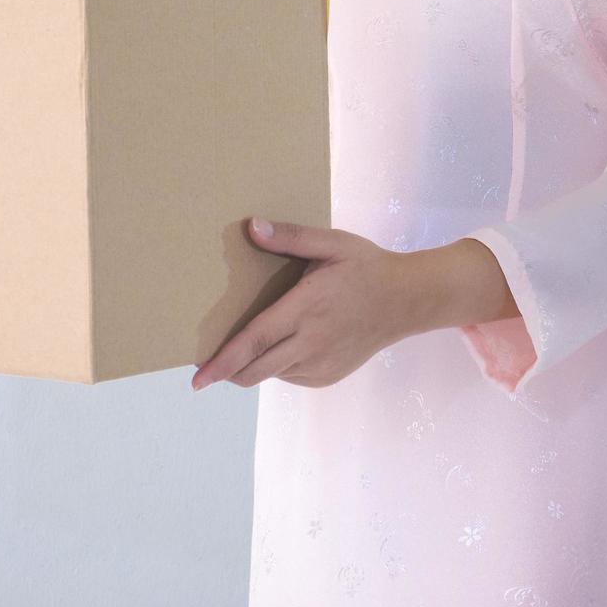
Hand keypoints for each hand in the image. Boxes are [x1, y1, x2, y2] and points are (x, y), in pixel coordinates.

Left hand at [189, 216, 448, 390]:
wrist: (408, 301)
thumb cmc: (366, 267)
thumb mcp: (332, 243)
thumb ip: (291, 237)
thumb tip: (252, 227)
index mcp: (306, 309)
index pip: (254, 342)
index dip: (223, 362)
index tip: (198, 378)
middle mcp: (312, 342)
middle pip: (256, 369)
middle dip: (227, 372)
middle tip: (205, 370)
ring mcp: (322, 363)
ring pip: (272, 374)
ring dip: (253, 365)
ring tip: (248, 345)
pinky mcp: (329, 375)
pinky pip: (291, 376)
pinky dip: (277, 366)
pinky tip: (284, 343)